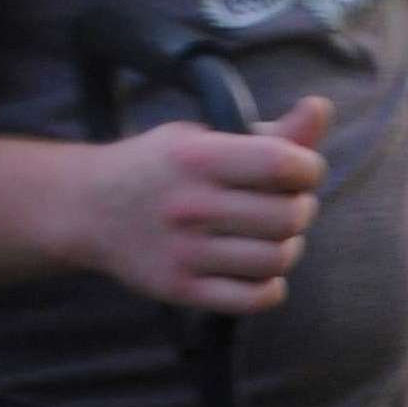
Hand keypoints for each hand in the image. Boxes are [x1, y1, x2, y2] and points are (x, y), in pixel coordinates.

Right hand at [71, 95, 332, 312]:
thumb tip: (322, 108)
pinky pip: (254, 298)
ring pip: (276, 260)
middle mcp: (189, 205)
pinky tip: (261, 270)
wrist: (85, 208)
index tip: (300, 171)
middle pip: (288, 217)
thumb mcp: (204, 137)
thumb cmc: (161, 167)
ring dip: (288, 247)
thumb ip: (269, 133)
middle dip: (302, 209)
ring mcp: (182, 251)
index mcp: (196, 157)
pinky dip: (271, 287)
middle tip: (286, 205)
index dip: (309, 169)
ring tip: (273, 236)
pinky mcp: (179, 289)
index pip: (283, 164)